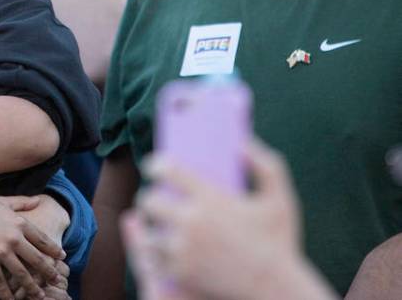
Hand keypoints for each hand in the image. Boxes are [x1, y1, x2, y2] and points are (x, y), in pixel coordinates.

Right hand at [0, 196, 64, 299]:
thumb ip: (22, 201)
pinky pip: (1, 281)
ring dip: (33, 287)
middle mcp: (14, 238)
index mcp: (19, 223)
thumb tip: (37, 200)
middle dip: (48, 271)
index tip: (62, 256)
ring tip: (40, 295)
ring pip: (22, 274)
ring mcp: (2, 252)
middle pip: (37, 259)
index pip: (42, 239)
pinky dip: (7, 293)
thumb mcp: (1, 202)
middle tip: (56, 279)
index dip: (53, 249)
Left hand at [130, 138, 304, 299]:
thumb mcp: (280, 200)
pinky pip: (153, 258)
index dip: (155, 165)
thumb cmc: (279, 242)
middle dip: (149, 198)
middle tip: (155, 200)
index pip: (166, 169)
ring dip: (151, 228)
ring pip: (148, 232)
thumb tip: (242, 143)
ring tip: (156, 225)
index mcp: (210, 198)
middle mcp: (192, 221)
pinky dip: (154, 253)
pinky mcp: (181, 272)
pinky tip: (159, 248)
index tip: (155, 167)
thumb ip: (266, 165)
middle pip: (148, 200)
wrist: (276, 290)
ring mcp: (183, 248)